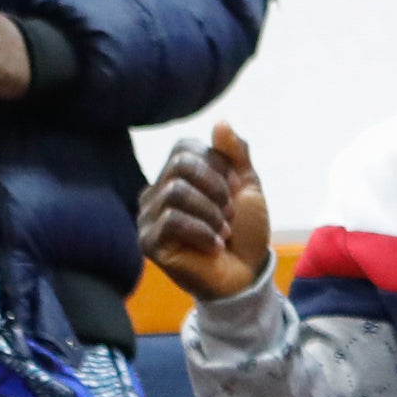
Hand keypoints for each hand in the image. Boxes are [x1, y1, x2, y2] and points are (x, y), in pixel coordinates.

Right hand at [139, 121, 273, 302]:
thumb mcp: (248, 186)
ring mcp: (148, 217)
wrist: (246, 273)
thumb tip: (220, 122)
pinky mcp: (148, 242)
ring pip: (175, 192)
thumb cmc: (244, 231)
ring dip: (211, 212)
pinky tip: (214, 245)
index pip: (185, 148)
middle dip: (215, 187)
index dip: (216, 165)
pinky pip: (172, 220)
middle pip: (178, 166)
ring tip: (223, 230)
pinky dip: (202, 231)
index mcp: (177, 175)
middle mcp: (156, 192)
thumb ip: (236, 154)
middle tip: (230, 212)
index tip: (233, 191)